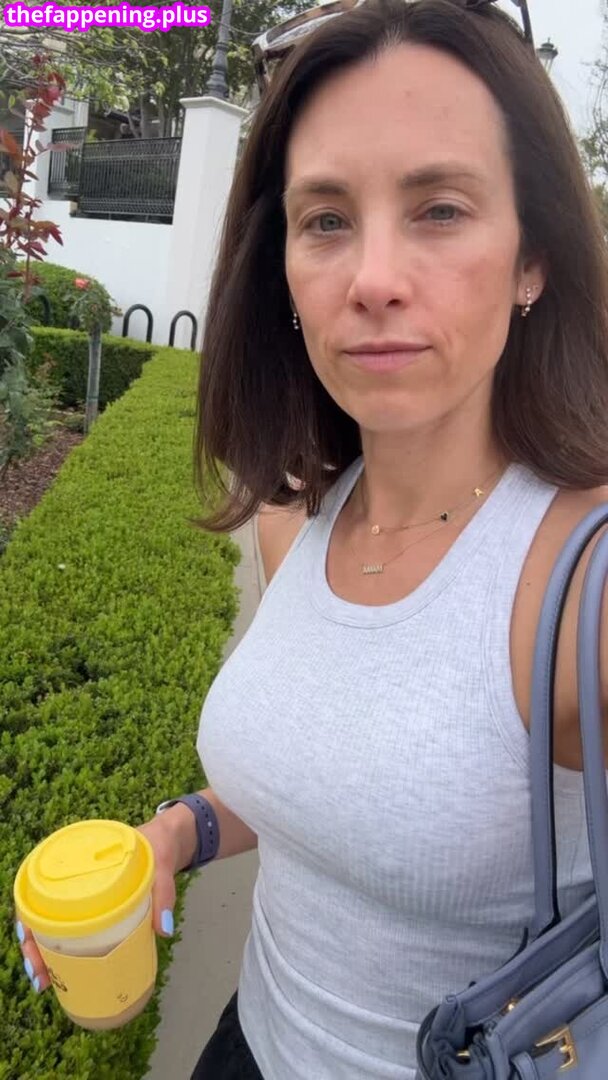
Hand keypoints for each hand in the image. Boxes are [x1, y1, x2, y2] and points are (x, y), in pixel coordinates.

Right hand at [15, 815, 178, 996]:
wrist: (171, 837)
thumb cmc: (159, 843)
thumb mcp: (162, 862)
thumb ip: (163, 892)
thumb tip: (163, 930)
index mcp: (82, 858)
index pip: (40, 886)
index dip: (29, 916)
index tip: (29, 941)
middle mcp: (77, 876)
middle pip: (41, 911)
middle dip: (34, 944)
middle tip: (39, 975)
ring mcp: (87, 892)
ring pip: (54, 922)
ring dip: (46, 951)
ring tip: (44, 981)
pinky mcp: (101, 906)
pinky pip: (77, 927)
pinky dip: (67, 948)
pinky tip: (65, 970)